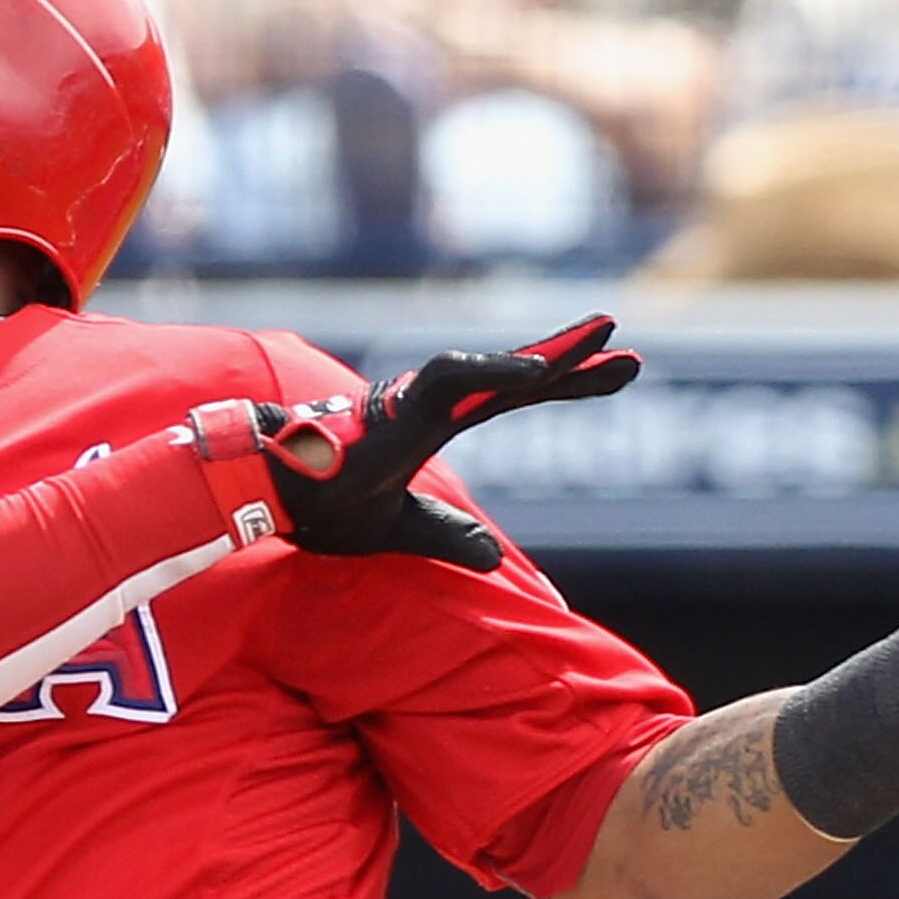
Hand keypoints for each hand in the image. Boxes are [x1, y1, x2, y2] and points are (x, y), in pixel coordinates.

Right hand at [186, 315, 636, 570]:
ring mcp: (416, 399)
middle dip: (575, 362)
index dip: (566, 383)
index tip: (618, 373)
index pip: (514, 396)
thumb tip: (494, 557)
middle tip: (630, 354)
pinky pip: (457, 378)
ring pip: (497, 369)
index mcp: (433, 423)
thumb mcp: (400, 532)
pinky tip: (541, 371)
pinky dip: (500, 372)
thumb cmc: (318, 506)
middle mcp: (432, 403)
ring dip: (552, 356)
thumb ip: (446, 538)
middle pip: (518, 376)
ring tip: (606, 342)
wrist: (269, 498)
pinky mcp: (398, 404)